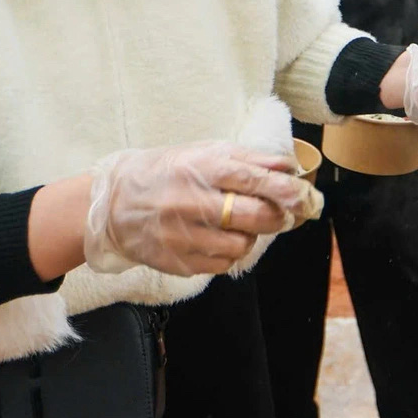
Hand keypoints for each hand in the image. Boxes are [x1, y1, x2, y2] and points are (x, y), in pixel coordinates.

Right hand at [83, 142, 306, 275]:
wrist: (112, 204)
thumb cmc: (165, 172)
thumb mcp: (202, 153)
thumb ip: (248, 159)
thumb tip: (288, 166)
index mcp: (201, 169)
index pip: (255, 180)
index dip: (286, 190)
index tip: (304, 196)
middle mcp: (192, 202)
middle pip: (255, 216)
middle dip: (278, 217)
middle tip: (282, 214)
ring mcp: (183, 235)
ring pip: (242, 245)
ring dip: (251, 236)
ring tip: (239, 224)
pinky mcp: (177, 262)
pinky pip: (222, 265)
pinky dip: (229, 253)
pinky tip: (219, 239)